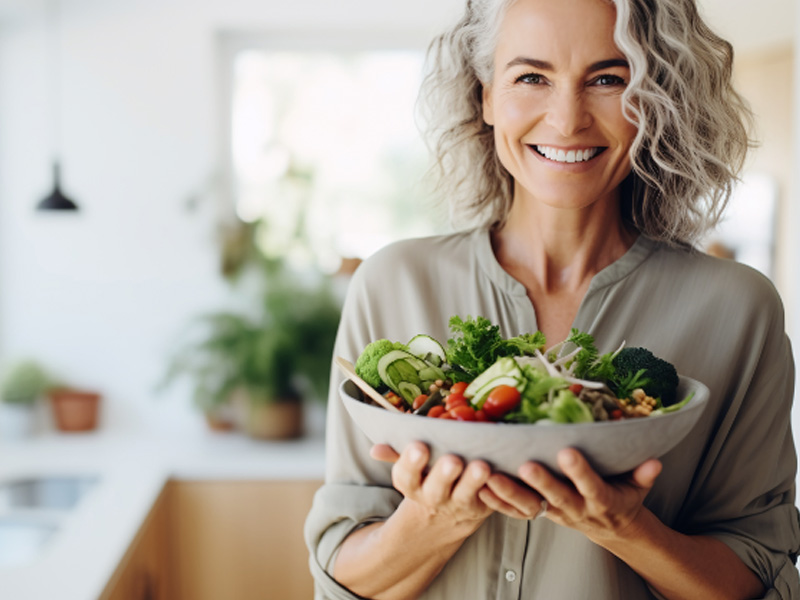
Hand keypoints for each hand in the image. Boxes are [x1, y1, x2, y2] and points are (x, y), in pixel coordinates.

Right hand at [371, 442, 493, 529]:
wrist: (444, 520)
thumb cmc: (427, 480)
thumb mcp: (410, 471)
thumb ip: (397, 455)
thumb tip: (375, 449)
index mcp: (412, 486)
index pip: (406, 476)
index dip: (411, 463)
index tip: (419, 446)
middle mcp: (434, 498)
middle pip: (436, 489)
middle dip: (443, 474)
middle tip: (452, 460)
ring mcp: (459, 504)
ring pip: (465, 494)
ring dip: (473, 481)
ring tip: (481, 466)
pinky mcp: (482, 507)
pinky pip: (490, 499)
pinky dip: (495, 488)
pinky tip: (500, 473)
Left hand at [480, 448, 661, 540]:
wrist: (609, 526)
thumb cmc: (621, 498)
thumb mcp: (637, 488)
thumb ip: (643, 474)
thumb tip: (654, 460)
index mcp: (600, 500)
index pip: (591, 486)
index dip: (580, 472)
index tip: (568, 452)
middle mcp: (575, 508)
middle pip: (557, 496)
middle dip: (542, 482)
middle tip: (526, 465)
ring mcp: (554, 513)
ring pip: (529, 505)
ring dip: (509, 492)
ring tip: (491, 475)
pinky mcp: (539, 513)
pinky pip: (514, 511)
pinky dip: (496, 501)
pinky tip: (480, 488)